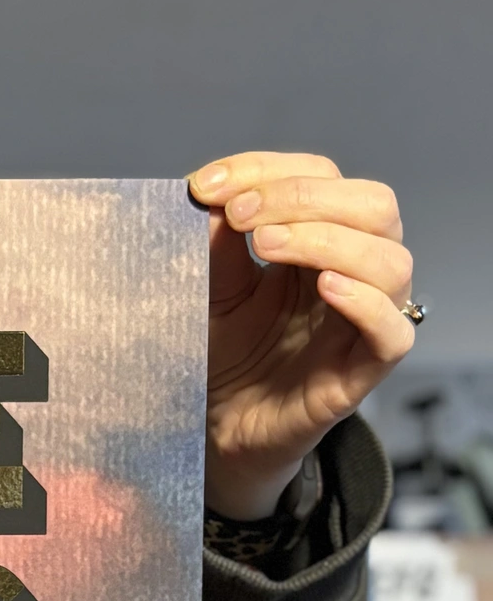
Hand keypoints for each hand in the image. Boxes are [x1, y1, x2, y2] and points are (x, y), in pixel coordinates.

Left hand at [190, 151, 414, 519]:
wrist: (217, 430)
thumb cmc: (222, 355)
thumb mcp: (210, 287)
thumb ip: (214, 242)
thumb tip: (209, 192)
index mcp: (319, 240)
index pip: (321, 177)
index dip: (267, 169)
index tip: (206, 186)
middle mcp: (352, 272)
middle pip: (373, 205)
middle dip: (305, 196)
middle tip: (242, 214)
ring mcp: (362, 321)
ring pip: (390, 260)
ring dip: (328, 239)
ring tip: (267, 246)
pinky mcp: (362, 371)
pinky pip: (394, 330)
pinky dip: (365, 301)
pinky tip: (323, 288)